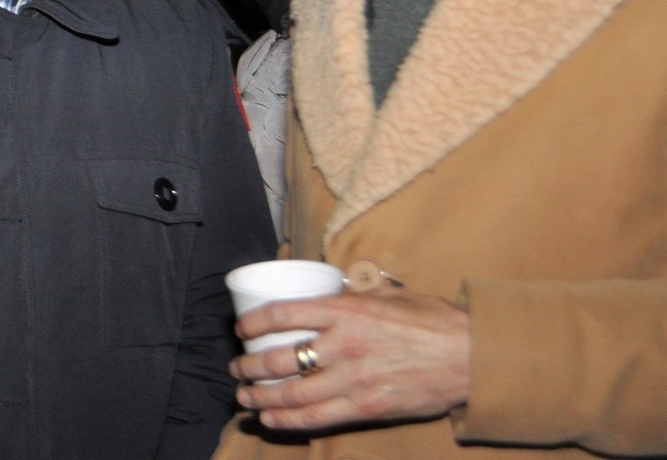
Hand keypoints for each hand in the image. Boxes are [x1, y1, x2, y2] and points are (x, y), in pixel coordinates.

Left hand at [228, 290, 469, 431]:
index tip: (241, 329)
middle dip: (250, 365)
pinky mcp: (366, 408)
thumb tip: (329, 288)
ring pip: (292, 393)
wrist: (471, 357)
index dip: (253, 323)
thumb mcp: (388, 295)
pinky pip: (317, 418)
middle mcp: (344, 344)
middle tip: (237, 368)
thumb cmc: (432, 321)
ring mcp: (354, 380)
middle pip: (280, 358)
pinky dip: (287, 421)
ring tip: (244, 396)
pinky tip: (269, 419)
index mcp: (346, 310)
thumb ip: (354, 295)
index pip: (282, 313)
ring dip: (261, 396)